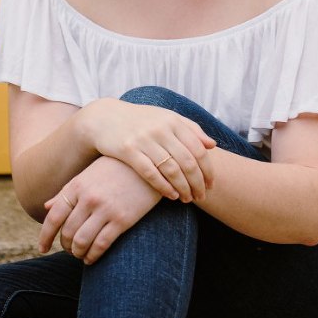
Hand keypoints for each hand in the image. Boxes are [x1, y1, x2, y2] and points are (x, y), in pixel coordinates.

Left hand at [40, 156, 166, 264]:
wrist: (151, 163)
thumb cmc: (119, 167)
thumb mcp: (90, 174)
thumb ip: (68, 191)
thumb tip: (47, 207)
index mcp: (78, 186)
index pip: (53, 217)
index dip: (45, 236)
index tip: (42, 248)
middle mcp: (89, 198)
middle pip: (67, 232)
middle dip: (65, 246)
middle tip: (69, 250)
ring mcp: (106, 209)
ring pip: (82, 241)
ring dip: (78, 253)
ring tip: (81, 255)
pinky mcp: (123, 219)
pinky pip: (101, 244)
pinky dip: (93, 255)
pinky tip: (92, 258)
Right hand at [81, 98, 216, 202]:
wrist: (105, 118)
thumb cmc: (142, 120)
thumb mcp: (167, 118)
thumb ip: (191, 129)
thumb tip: (212, 145)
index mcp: (174, 121)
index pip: (198, 150)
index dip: (207, 170)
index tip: (211, 184)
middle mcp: (161, 129)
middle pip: (187, 162)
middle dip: (197, 183)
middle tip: (201, 196)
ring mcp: (144, 139)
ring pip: (171, 169)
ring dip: (182, 188)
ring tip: (188, 199)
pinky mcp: (128, 150)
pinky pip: (150, 173)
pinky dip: (163, 187)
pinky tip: (171, 195)